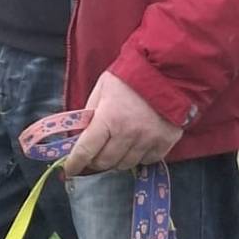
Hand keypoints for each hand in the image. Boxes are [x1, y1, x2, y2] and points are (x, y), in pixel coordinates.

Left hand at [62, 72, 182, 176]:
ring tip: (117, 147)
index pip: (85, 151)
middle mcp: (128, 133)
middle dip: (95, 160)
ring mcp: (148, 138)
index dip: (74, 164)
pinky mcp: (166, 140)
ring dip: (117, 160)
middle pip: (104, 162)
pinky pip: (148, 160)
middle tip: (95, 153)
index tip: (70, 169)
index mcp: (108, 119)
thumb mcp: (102, 90)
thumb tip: (79, 136)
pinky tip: (137, 145)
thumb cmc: (132, 77)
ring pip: (125, 164)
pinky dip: (139, 157)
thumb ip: (90, 114)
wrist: (169, 68)